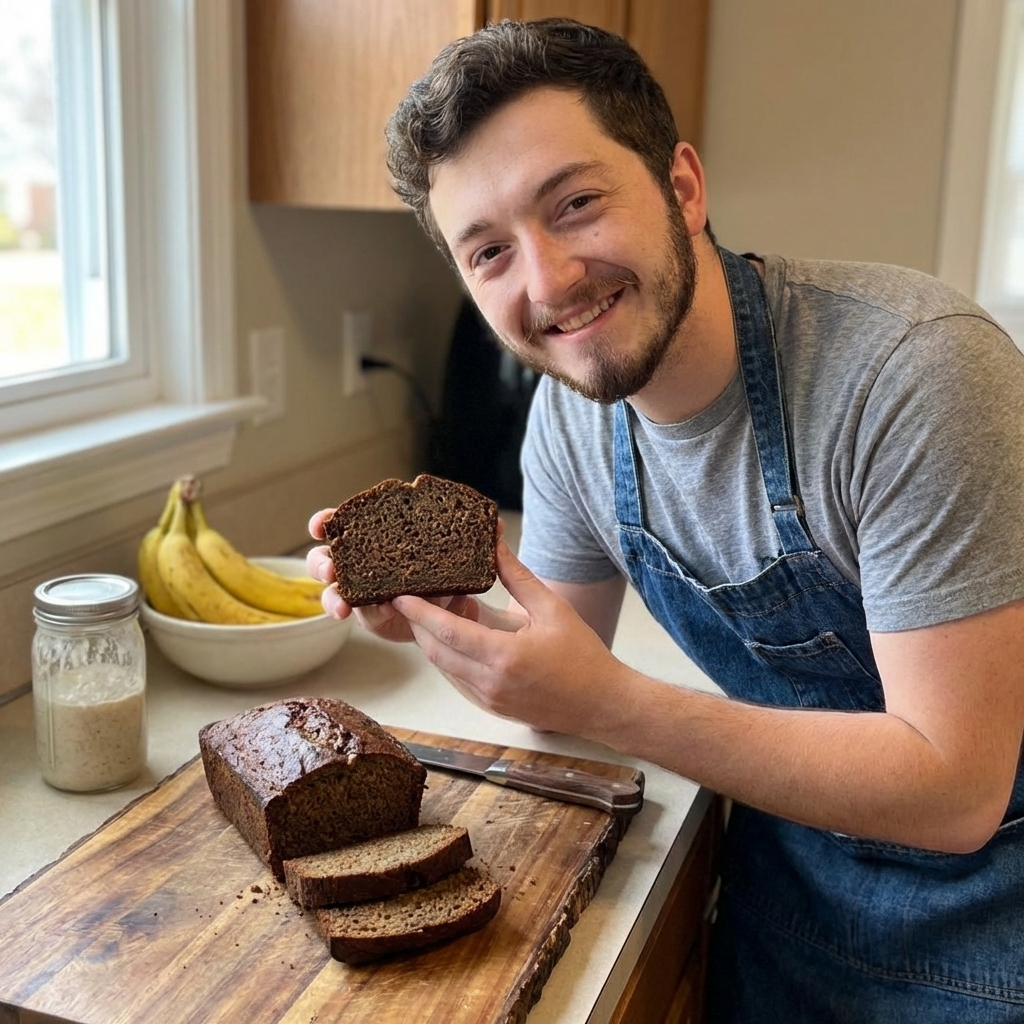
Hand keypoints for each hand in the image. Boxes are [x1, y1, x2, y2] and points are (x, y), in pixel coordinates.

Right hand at [305, 508, 494, 642]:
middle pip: (329, 557)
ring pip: (337, 589)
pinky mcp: (375, 615)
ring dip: (334, 595)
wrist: (461, 608)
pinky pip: (360, 614)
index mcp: (378, 537)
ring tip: (342, 605)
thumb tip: (495, 525)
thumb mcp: (460, 552)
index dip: (328, 522)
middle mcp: (365, 562)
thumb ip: (473, 538)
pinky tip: (362, 614)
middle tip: (331, 569)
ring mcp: (366, 591)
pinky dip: (359, 613)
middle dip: (323, 562)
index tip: (323, 524)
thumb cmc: (450, 571)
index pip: (346, 524)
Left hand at [392, 539, 629, 736]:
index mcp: (504, 657)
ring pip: (444, 667)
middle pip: (436, 652)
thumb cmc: (583, 656)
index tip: (399, 596)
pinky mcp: (492, 707)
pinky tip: (461, 636)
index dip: (419, 613)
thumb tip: (495, 546)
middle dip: (418, 625)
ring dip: (435, 641)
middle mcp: (490, 683)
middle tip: (411, 598)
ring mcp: (489, 700)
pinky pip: (458, 680)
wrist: (602, 704)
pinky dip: (451, 657)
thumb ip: (518, 577)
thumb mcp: (552, 609)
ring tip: (440, 611)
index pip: (447, 632)